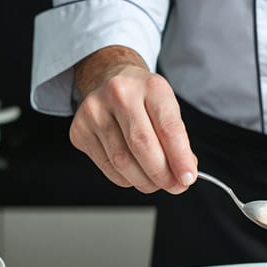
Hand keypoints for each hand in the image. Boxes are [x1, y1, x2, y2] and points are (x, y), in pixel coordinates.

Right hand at [70, 45, 197, 193]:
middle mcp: (119, 94)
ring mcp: (94, 111)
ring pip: (122, 161)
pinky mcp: (79, 130)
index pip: (168, 127)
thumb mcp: (167, 109)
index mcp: (150, 86)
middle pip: (142, 145)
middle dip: (161, 174)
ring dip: (144, 181)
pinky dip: (126, 178)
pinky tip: (134, 174)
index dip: (180, 158)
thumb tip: (182, 175)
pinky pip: (107, 167)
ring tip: (156, 182)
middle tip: (173, 186)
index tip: (187, 178)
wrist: (109, 79)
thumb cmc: (143, 99)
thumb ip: (178, 141)